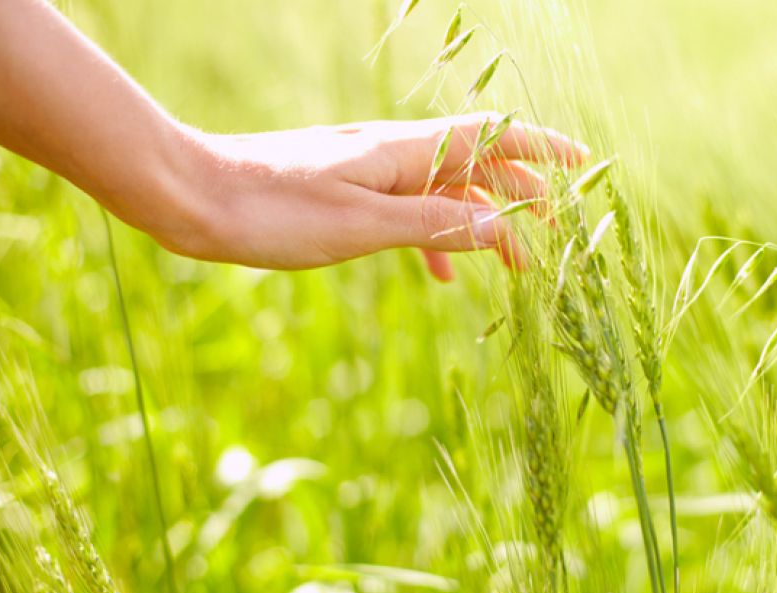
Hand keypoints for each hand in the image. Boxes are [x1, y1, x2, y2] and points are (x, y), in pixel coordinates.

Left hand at [159, 113, 586, 279]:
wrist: (193, 197)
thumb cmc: (273, 211)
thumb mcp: (363, 225)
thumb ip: (437, 224)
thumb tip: (503, 227)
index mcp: (404, 151)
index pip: (492, 136)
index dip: (541, 149)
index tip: (583, 165)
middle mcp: (392, 152)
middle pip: (475, 163)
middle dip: (520, 195)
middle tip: (554, 235)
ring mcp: (367, 170)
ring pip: (443, 189)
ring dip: (480, 219)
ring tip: (507, 261)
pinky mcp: (343, 191)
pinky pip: (406, 208)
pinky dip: (433, 235)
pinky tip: (437, 271)